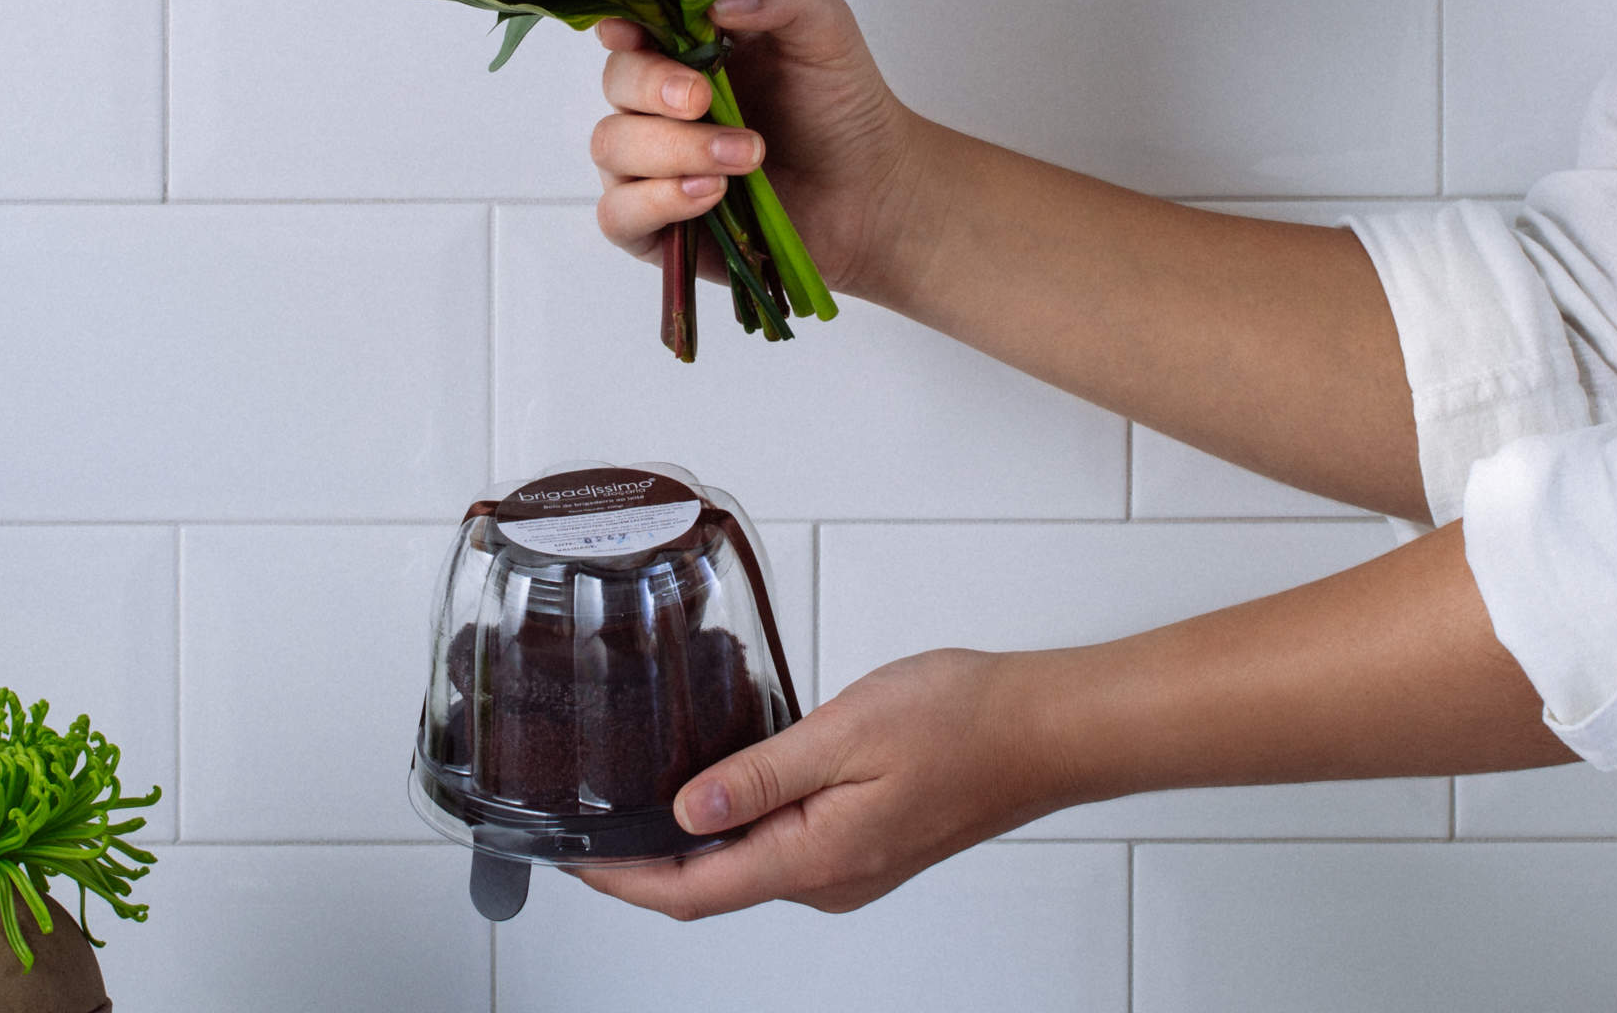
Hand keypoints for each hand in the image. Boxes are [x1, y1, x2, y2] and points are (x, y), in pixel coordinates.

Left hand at [573, 649, 1075, 918]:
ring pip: (747, 867)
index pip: (693, 892)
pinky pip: (782, 848)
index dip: (624, 881)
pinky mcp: (866, 845)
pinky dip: (737, 827)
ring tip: (638, 798)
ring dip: (690, 845)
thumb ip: (760, 776)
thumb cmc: (960, 722)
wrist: (1043, 730)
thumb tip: (685, 809)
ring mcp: (851, 867)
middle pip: (712, 888)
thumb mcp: (843, 734)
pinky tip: (721, 785)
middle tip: (588, 824)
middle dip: (645, 865)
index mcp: (816, 860)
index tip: (573, 860)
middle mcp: (830, 880)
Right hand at [590, 0, 927, 301]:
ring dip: (675, 150)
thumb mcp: (824, 30)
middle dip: (656, 89)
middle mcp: (656, 105)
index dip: (620, 27)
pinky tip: (711, 194)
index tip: (633, 33)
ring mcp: (650, 166)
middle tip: (707, 100)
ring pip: (611, 147)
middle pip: (615, 84)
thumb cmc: (840, 107)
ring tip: (746, 157)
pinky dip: (658, 201)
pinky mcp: (655, 226)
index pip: (625, 28)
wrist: (870, 188)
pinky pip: (619, 215)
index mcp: (685, 48)